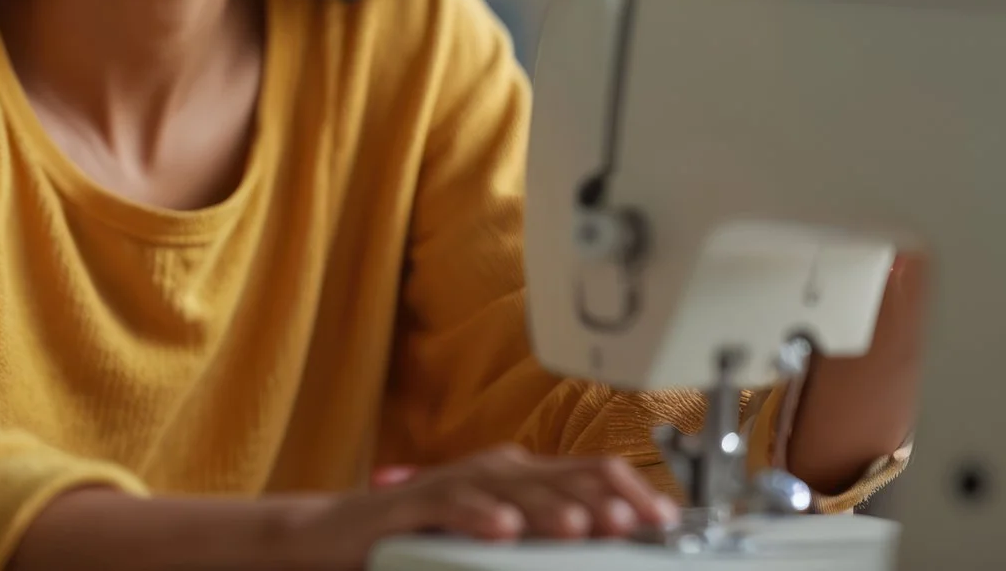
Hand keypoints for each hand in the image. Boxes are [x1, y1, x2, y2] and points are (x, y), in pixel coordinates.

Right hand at [284, 446, 679, 563]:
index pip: (589, 472)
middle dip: (601, 501)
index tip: (665, 520)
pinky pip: (453, 506)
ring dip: (551, 509)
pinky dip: (480, 516)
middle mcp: (495, 470)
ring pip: (514, 490)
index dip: (630, 491)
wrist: (341, 534)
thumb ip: (550, 530)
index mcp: (522, 475)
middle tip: (634, 523)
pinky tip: (503, 528)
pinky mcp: (416, 504)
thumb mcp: (500, 531)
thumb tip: (613, 534)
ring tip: (581, 527)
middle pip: (560, 478)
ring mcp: (456, 483)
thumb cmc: (426, 535)